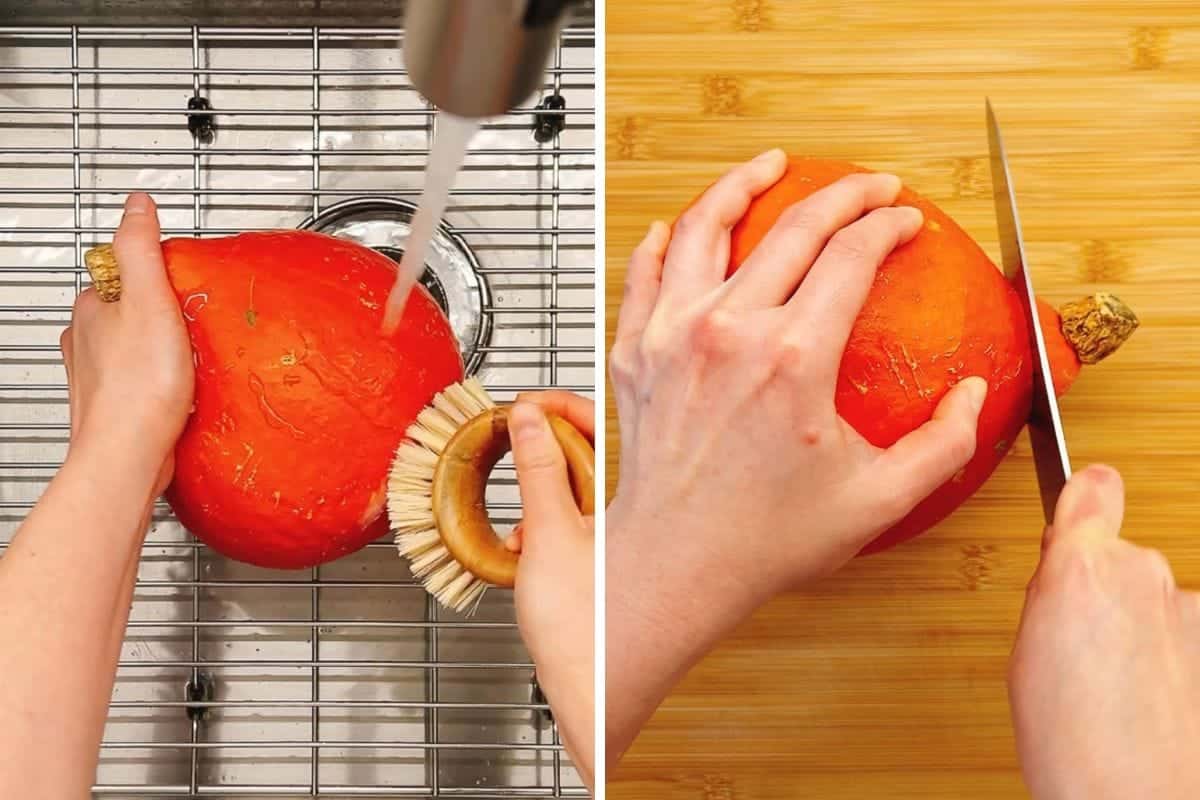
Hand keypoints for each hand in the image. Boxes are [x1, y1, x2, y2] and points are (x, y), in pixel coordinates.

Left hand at [62, 193, 193, 492]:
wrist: (129, 455)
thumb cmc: (140, 387)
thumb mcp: (150, 301)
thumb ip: (140, 249)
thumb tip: (137, 204)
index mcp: (91, 309)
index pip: (124, 272)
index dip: (158, 276)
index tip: (183, 288)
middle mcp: (84, 340)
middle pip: (130, 310)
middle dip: (161, 314)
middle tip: (194, 325)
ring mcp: (96, 375)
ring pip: (133, 347)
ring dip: (161, 349)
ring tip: (191, 358)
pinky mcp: (114, 406)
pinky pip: (141, 381)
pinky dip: (160, 380)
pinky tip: (181, 389)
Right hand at [508, 392, 594, 785]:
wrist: (593, 694)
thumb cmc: (584, 634)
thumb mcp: (546, 537)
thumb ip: (535, 472)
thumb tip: (527, 420)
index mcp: (628, 497)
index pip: (596, 423)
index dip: (558, 404)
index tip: (524, 403)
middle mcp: (637, 511)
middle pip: (588, 452)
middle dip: (545, 448)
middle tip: (514, 438)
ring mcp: (622, 535)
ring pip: (578, 489)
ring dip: (541, 494)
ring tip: (520, 520)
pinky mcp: (608, 558)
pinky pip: (576, 523)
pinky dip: (548, 527)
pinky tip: (527, 550)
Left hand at [606, 150, 986, 759]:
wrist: (675, 562)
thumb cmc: (767, 538)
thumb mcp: (877, 499)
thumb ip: (941, 444)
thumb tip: (973, 395)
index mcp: (793, 357)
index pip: (851, 256)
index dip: (886, 225)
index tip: (903, 219)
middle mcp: (728, 330)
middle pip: (793, 228)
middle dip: (843, 194)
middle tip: (868, 186)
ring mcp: (673, 334)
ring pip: (707, 227)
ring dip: (743, 184)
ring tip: (769, 165)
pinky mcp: (633, 349)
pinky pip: (645, 271)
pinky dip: (666, 238)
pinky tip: (682, 225)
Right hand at [1009, 465, 1199, 799]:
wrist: (1133, 796)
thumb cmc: (1071, 739)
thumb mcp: (1024, 649)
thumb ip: (1047, 589)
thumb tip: (1061, 562)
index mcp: (1080, 565)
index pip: (1093, 487)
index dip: (1083, 495)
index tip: (1079, 501)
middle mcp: (1142, 572)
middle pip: (1117, 551)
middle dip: (1098, 581)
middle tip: (1074, 634)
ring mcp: (1185, 607)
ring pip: (1149, 593)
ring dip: (1132, 620)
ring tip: (1108, 676)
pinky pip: (1177, 628)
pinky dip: (1163, 651)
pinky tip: (1142, 690)